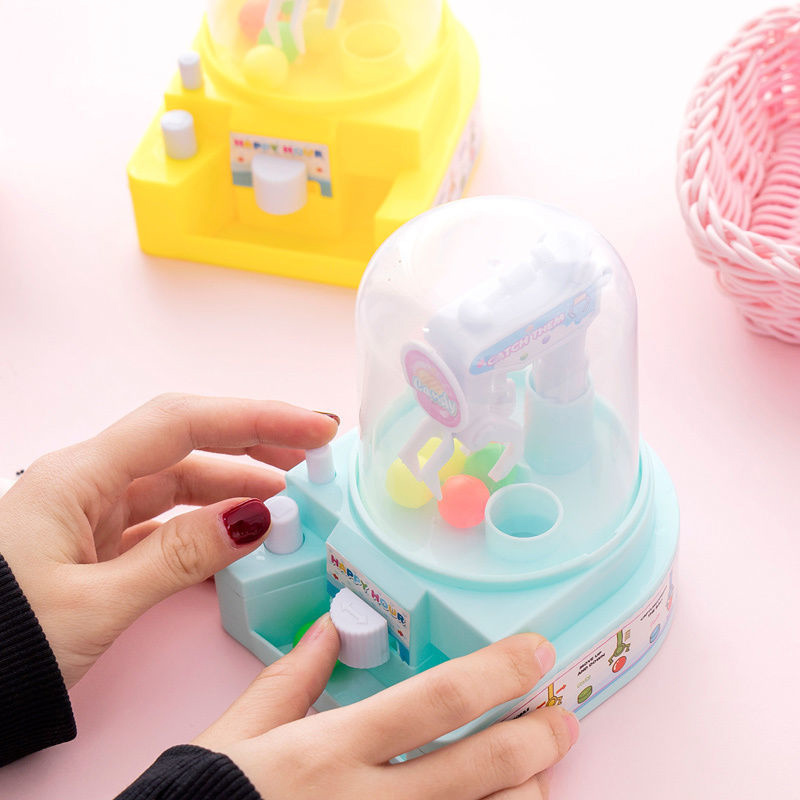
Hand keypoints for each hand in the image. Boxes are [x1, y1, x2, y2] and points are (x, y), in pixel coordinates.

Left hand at [0, 393, 338, 687]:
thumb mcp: (95, 605)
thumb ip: (180, 557)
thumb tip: (255, 518)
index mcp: (76, 477)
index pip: (182, 424)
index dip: (255, 419)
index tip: (310, 428)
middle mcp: (85, 482)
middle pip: (185, 442)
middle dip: (253, 441)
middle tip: (311, 450)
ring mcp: (90, 513)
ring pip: (178, 481)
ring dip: (234, 484)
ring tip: (287, 494)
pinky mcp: (95, 544)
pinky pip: (164, 520)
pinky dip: (206, 523)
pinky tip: (238, 533)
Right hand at [194, 616, 578, 799]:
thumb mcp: (241, 734)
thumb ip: (291, 678)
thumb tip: (330, 628)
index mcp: (330, 750)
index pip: (437, 698)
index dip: (499, 670)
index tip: (536, 650)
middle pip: (481, 766)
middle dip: (537, 736)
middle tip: (561, 717)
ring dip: (526, 794)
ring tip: (535, 772)